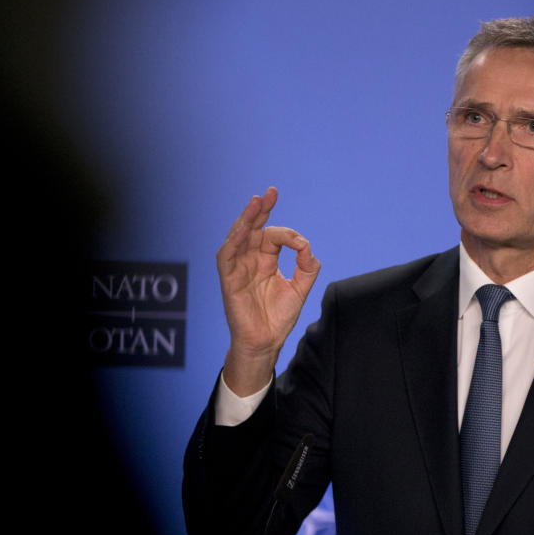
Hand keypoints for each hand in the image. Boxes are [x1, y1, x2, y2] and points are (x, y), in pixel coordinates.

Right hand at [217, 187, 320, 395]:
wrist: (267, 342)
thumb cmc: (279, 317)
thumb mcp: (300, 288)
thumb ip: (307, 266)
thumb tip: (306, 247)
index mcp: (266, 261)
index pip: (273, 236)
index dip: (288, 234)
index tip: (300, 244)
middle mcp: (250, 261)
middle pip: (253, 228)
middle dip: (261, 210)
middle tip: (271, 192)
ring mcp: (238, 269)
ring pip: (238, 236)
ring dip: (246, 219)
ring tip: (256, 202)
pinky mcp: (228, 280)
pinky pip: (226, 255)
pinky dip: (233, 240)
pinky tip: (243, 228)